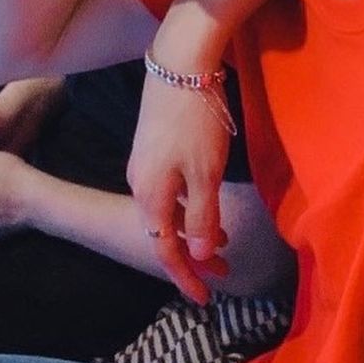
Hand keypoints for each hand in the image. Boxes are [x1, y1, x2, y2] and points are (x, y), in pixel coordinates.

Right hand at [128, 73, 230, 304]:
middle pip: (164, 233)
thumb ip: (201, 215)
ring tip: (222, 241)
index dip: (185, 278)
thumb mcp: (205, 172)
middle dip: (192, 256)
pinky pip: (169, 191)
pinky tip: (206, 202)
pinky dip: (189, 206)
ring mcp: (144, 164)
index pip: (165, 251)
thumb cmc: (195, 118)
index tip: (206, 300)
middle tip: (223, 272)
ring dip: (193, 230)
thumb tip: (197, 256)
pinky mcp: (153, 146)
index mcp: (150, 196)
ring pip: (168, 211)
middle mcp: (140, 184)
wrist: (179, 62)